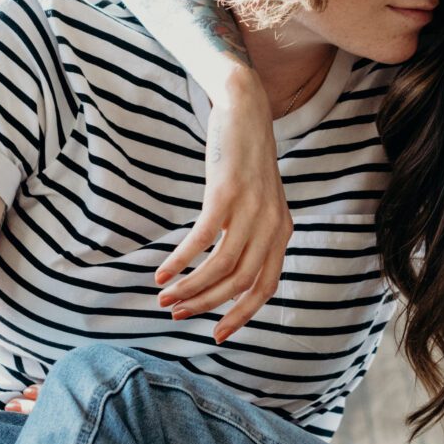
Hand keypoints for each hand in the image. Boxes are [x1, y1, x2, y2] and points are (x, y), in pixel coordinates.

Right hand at [154, 69, 291, 340]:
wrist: (245, 107)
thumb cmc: (244, 158)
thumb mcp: (259, 200)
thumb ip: (252, 233)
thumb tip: (228, 273)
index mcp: (281, 232)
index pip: (265, 287)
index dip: (241, 315)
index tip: (216, 336)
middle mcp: (272, 225)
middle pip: (239, 283)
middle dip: (205, 304)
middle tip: (176, 314)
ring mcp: (251, 209)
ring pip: (220, 267)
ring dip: (190, 288)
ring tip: (163, 297)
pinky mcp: (227, 193)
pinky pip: (202, 239)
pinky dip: (181, 261)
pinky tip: (162, 273)